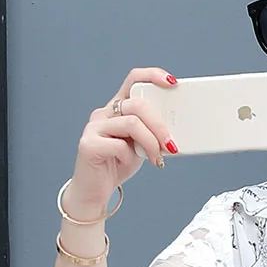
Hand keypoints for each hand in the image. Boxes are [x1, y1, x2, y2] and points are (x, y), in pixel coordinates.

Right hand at [66, 67, 178, 209]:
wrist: (94, 190)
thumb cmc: (118, 164)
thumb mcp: (141, 144)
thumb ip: (152, 133)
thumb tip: (178, 131)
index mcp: (118, 108)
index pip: (133, 80)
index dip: (152, 75)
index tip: (173, 83)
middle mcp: (104, 113)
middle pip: (138, 104)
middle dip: (160, 125)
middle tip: (171, 144)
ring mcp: (94, 127)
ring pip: (132, 123)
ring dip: (151, 142)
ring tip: (157, 158)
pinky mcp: (88, 145)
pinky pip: (119, 145)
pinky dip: (131, 156)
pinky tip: (129, 163)